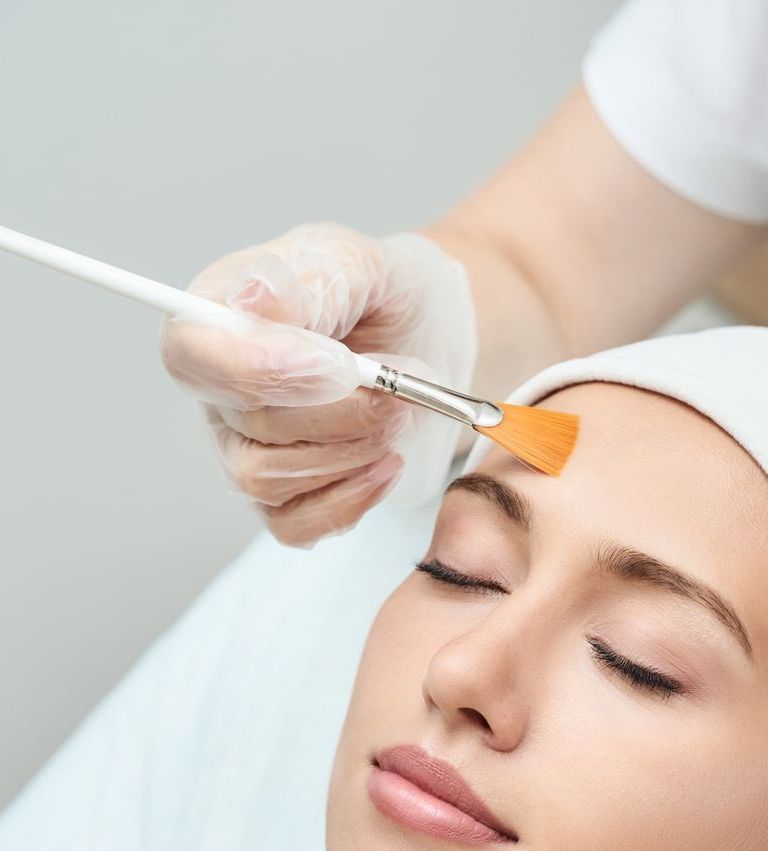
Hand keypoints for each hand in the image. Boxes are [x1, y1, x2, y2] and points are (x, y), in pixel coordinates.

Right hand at [159, 222, 475, 547]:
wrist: (430, 342)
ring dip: (351, 452)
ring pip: (268, 480)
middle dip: (341, 412)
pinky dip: (350, 499)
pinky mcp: (284, 495)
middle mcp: (220, 390)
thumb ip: (311, 281)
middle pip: (249, 426)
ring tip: (399, 413)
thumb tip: (254, 303)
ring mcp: (246, 447)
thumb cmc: (383, 297)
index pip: (191, 355)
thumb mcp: (358, 262)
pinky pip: (294, 524)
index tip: (339, 365)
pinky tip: (387, 463)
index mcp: (217, 317)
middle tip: (399, 386)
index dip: (259, 370)